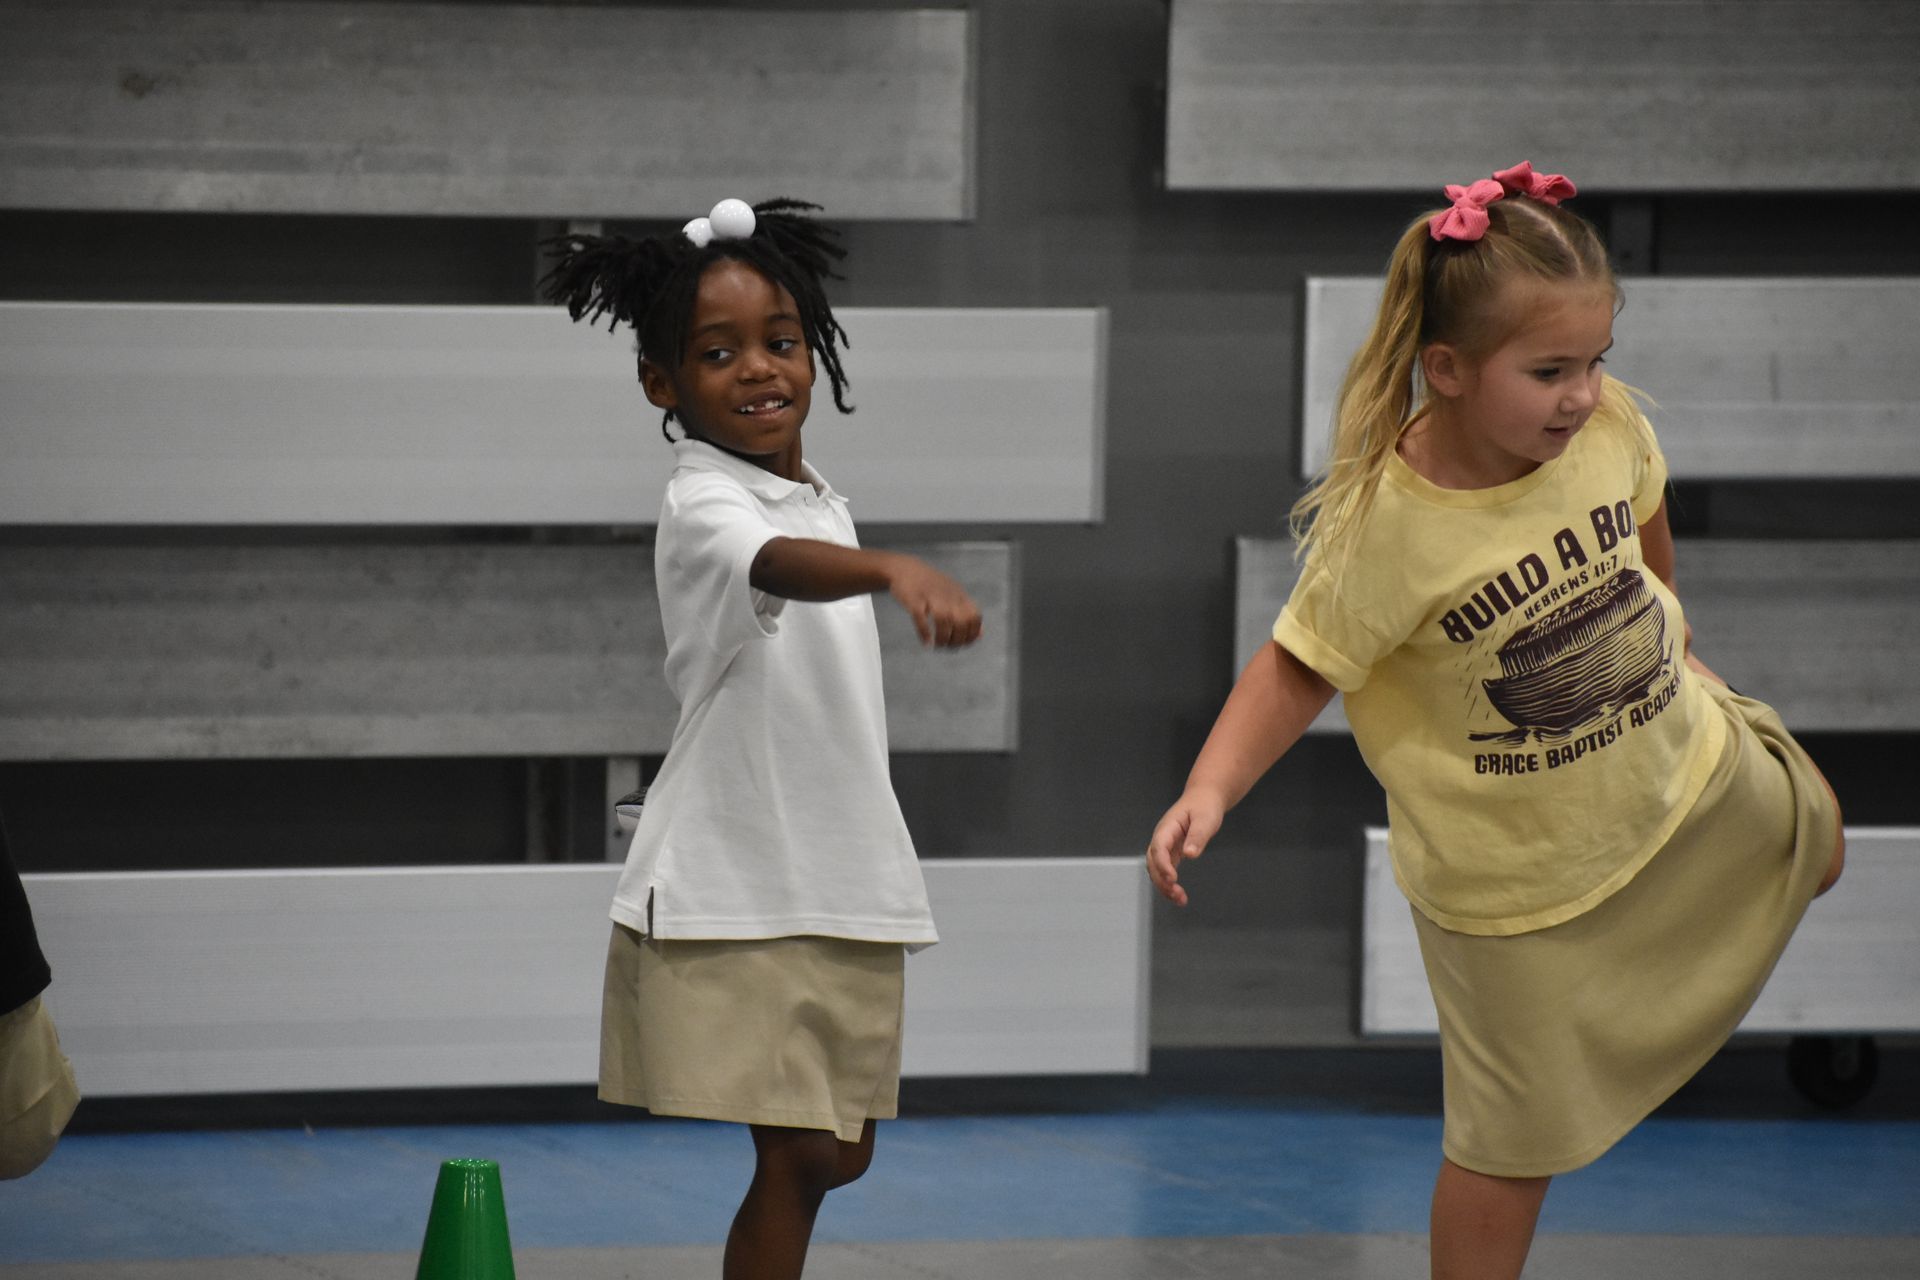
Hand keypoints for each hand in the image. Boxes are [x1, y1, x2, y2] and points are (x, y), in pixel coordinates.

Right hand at [885, 555, 982, 647]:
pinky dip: (924, 632)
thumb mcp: (954, 595)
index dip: (972, 634)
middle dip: (958, 639)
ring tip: (938, 646)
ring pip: (943, 619)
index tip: (963, 644)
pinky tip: (926, 643)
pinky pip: (920, 617)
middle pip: (961, 620)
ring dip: (942, 637)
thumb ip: (967, 613)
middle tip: (949, 647)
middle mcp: (947, 595)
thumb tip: (981, 634)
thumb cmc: (931, 585)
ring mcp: (930, 596)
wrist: (905, 568)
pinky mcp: (913, 599)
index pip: (974, 617)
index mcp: (959, 595)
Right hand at [1146, 791, 1223, 906]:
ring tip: (1180, 900)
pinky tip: (1179, 896)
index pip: (1159, 847)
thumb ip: (1198, 836)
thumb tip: (1190, 854)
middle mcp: (1162, 838)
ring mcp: (1165, 846)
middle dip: (1161, 880)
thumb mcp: (1205, 819)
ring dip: (1164, 886)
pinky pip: (1166, 871)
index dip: (1163, 864)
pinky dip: (1170, 884)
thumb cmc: (1204, 807)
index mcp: (1167, 828)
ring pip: (1156, 869)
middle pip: (1153, 862)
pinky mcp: (1171, 853)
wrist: (1204, 799)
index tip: (1172, 879)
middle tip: (1177, 894)